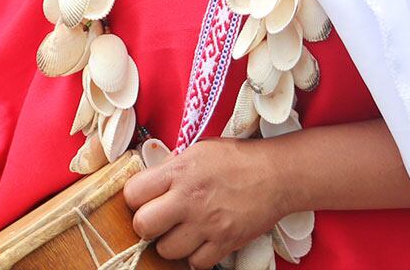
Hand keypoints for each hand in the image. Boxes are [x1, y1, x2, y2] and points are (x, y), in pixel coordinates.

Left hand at [123, 138, 289, 269]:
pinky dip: (195, 257)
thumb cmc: (237, 159)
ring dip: (170, 243)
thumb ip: (170, 168)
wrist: (276, 175)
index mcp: (179, 172)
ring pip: (167, 250)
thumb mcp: (197, 151)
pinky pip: (196, 263)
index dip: (134, 198)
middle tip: (158, 219)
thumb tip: (149, 183)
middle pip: (143, 226)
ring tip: (181, 231)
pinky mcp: (225, 243)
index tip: (143, 198)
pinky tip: (199, 242)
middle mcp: (189, 200)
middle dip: (146, 224)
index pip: (133, 193)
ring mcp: (207, 224)